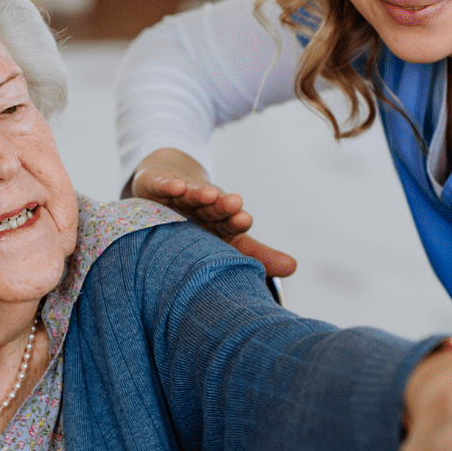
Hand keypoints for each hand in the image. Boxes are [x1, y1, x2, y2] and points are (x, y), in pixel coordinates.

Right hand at [130, 148, 296, 277]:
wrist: (168, 185)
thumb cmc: (199, 219)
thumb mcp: (225, 239)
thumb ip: (256, 255)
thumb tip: (293, 267)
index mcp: (218, 222)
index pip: (230, 222)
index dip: (237, 221)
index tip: (245, 220)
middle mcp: (201, 207)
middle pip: (214, 206)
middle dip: (223, 205)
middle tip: (234, 204)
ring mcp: (180, 195)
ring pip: (191, 194)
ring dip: (200, 193)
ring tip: (208, 194)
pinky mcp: (159, 184)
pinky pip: (163, 185)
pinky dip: (169, 185)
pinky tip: (176, 187)